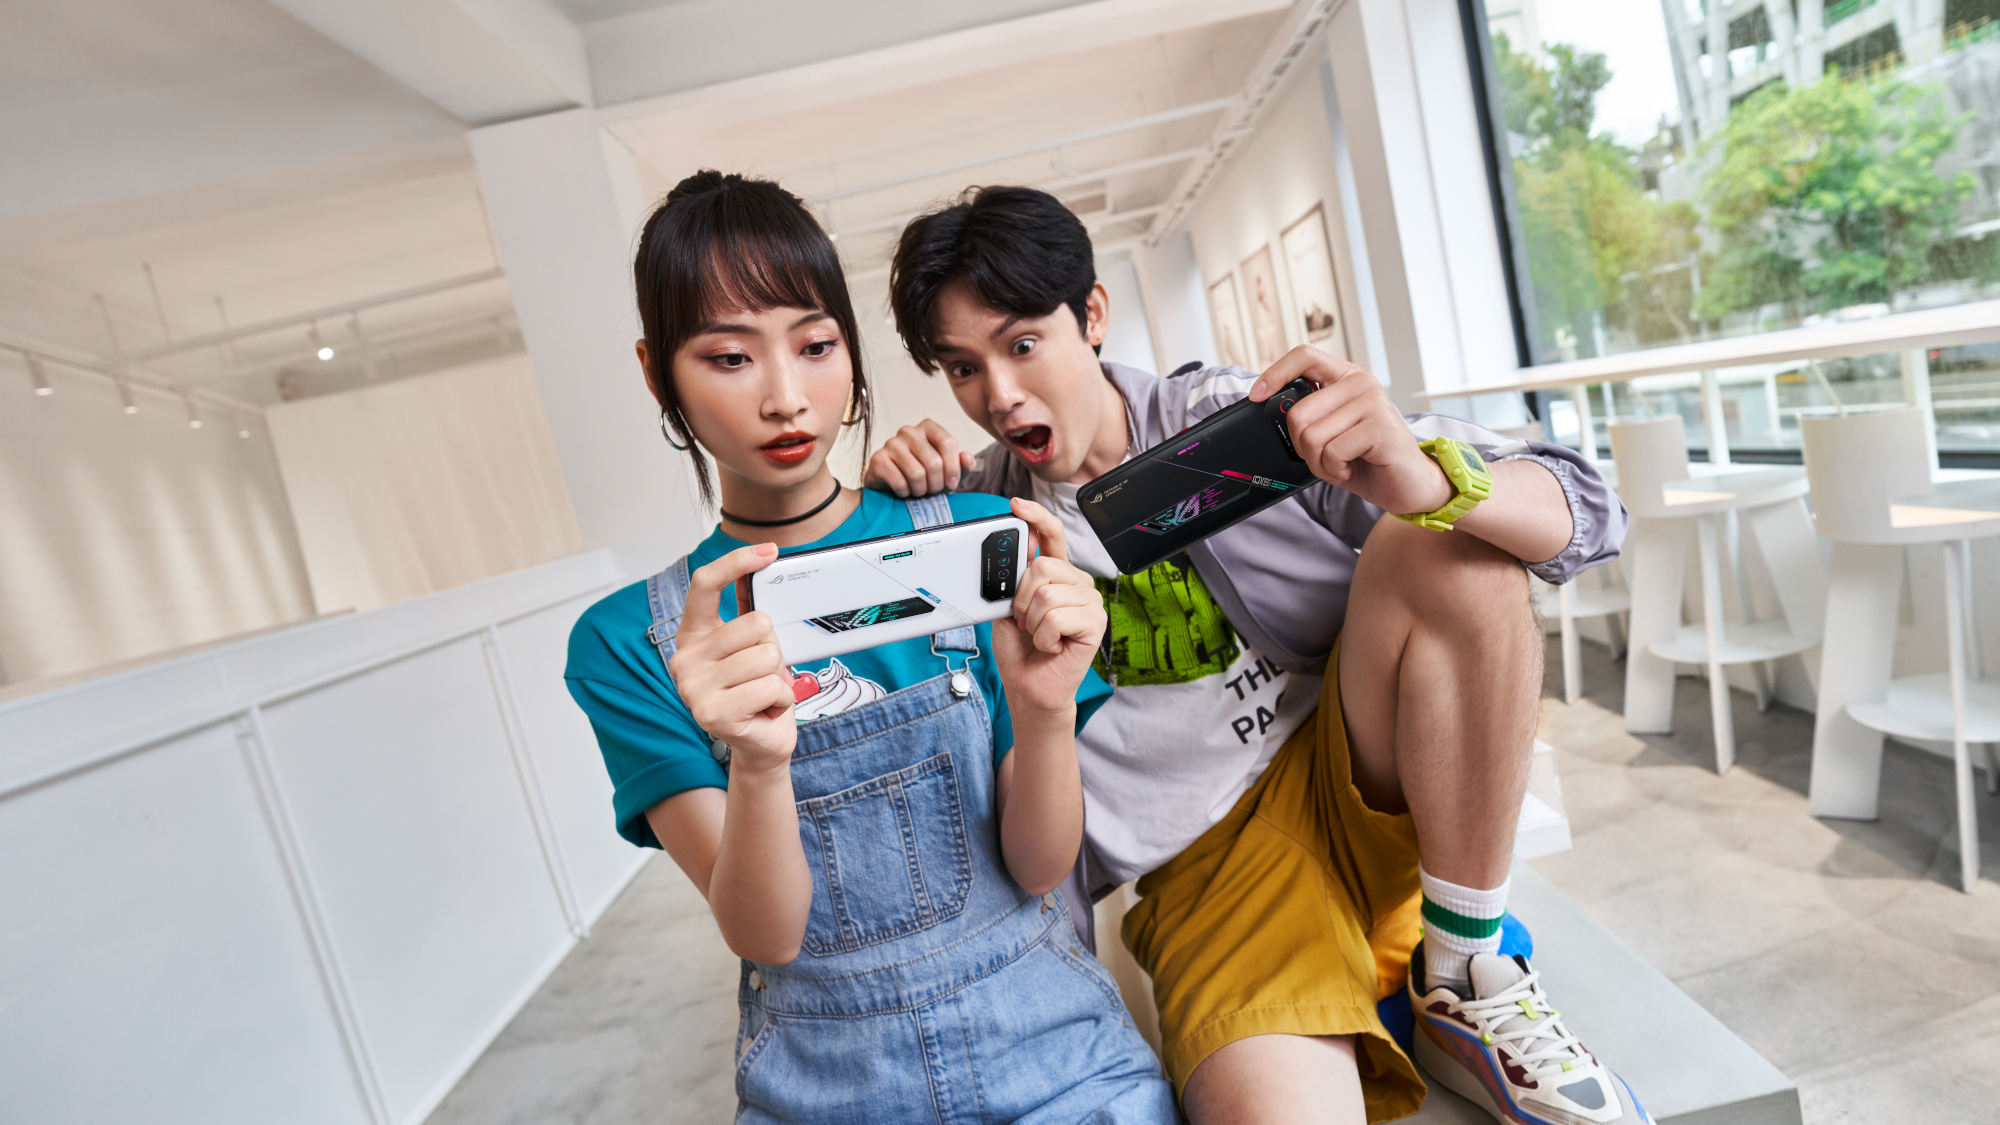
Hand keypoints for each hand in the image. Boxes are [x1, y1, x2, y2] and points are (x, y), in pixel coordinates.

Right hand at [667, 543, 795, 774]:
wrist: (761, 745)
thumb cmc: (757, 693)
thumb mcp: (751, 648)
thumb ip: (747, 613)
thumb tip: (755, 569)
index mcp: (692, 636)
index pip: (705, 584)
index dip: (736, 562)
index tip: (769, 551)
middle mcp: (684, 659)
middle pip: (755, 623)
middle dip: (774, 648)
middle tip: (764, 672)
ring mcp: (694, 688)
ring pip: (767, 656)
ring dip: (779, 677)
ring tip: (764, 692)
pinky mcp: (713, 713)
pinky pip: (771, 686)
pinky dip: (781, 699)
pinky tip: (766, 710)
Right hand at [864, 420, 975, 497]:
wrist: (891, 487)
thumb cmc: (923, 477)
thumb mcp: (947, 472)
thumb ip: (962, 465)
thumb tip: (967, 458)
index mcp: (928, 427)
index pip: (948, 443)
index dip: (953, 468)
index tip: (951, 484)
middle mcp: (909, 431)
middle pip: (934, 462)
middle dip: (936, 484)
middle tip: (931, 491)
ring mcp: (891, 443)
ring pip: (917, 474)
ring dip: (921, 490)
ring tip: (918, 491)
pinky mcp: (878, 458)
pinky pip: (900, 482)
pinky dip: (905, 493)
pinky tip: (903, 491)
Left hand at [991, 498, 1106, 713]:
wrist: (1029, 686)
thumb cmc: (1020, 649)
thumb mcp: (1008, 606)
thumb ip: (1014, 579)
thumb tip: (1019, 548)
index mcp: (1058, 574)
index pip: (1052, 535)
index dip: (1036, 517)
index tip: (1016, 505)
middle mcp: (1077, 583)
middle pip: (1042, 566)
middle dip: (1022, 599)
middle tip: (1025, 621)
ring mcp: (1090, 602)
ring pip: (1047, 594)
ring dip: (1032, 622)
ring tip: (1039, 635)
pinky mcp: (1096, 623)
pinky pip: (1056, 617)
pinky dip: (1044, 636)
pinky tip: (1052, 645)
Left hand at [1248, 346, 1453, 515]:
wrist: (1409, 485)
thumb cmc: (1366, 459)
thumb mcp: (1330, 432)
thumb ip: (1308, 416)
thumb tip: (1269, 405)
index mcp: (1345, 377)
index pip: (1304, 355)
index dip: (1274, 373)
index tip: (1256, 395)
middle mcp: (1360, 382)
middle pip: (1298, 412)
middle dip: (1301, 447)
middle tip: (1324, 457)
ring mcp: (1372, 401)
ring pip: (1311, 436)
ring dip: (1319, 463)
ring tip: (1341, 464)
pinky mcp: (1379, 426)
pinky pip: (1332, 452)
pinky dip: (1334, 471)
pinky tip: (1352, 468)